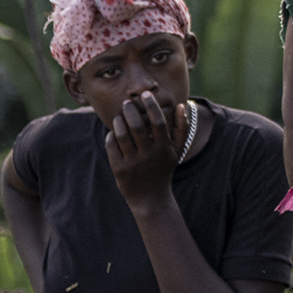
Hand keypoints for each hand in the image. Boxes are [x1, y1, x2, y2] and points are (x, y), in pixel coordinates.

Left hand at [105, 90, 185, 204]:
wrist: (150, 198)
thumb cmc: (164, 169)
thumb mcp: (177, 150)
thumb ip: (182, 127)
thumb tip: (182, 105)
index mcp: (164, 148)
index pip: (158, 121)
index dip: (151, 105)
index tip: (145, 94)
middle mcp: (149, 155)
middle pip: (137, 125)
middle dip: (130, 110)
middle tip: (127, 102)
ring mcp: (133, 162)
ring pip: (121, 134)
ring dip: (118, 121)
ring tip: (119, 116)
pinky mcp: (119, 169)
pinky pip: (111, 146)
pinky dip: (111, 135)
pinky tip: (114, 132)